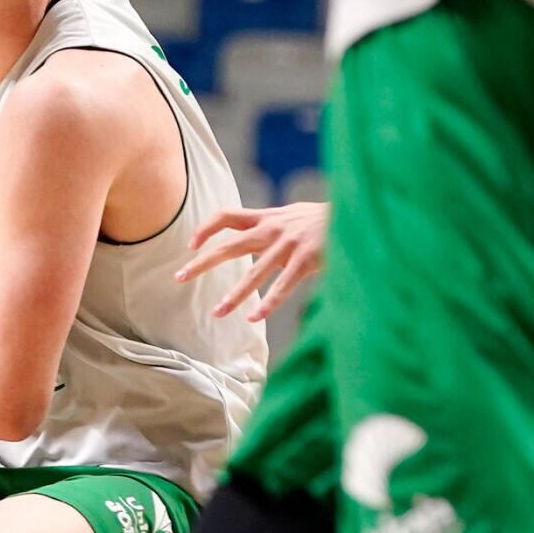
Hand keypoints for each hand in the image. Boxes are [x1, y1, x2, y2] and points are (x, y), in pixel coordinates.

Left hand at [175, 202, 328, 322]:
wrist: (354, 215)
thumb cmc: (322, 220)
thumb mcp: (291, 214)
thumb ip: (270, 223)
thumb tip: (251, 229)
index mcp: (267, 218)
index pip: (227, 216)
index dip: (206, 228)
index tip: (191, 245)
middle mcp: (273, 230)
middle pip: (229, 246)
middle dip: (202, 262)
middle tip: (179, 277)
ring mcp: (289, 245)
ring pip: (255, 273)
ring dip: (235, 295)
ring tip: (218, 311)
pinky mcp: (306, 260)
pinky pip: (283, 286)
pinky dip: (268, 303)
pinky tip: (255, 318)